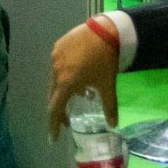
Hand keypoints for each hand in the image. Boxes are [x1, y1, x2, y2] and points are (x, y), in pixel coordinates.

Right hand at [46, 22, 119, 137]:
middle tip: (68, 121)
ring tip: (81, 94)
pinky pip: (58, 66)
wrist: (105, 30)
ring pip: (56, 80)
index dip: (53, 124)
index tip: (54, 137)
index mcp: (66, 82)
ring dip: (64, 90)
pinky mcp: (58, 46)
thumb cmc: (106, 60)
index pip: (55, 108)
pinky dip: (65, 75)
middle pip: (53, 95)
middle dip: (60, 110)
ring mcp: (55, 57)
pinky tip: (78, 75)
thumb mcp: (107, 85)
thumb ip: (109, 106)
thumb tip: (114, 125)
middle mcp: (56, 70)